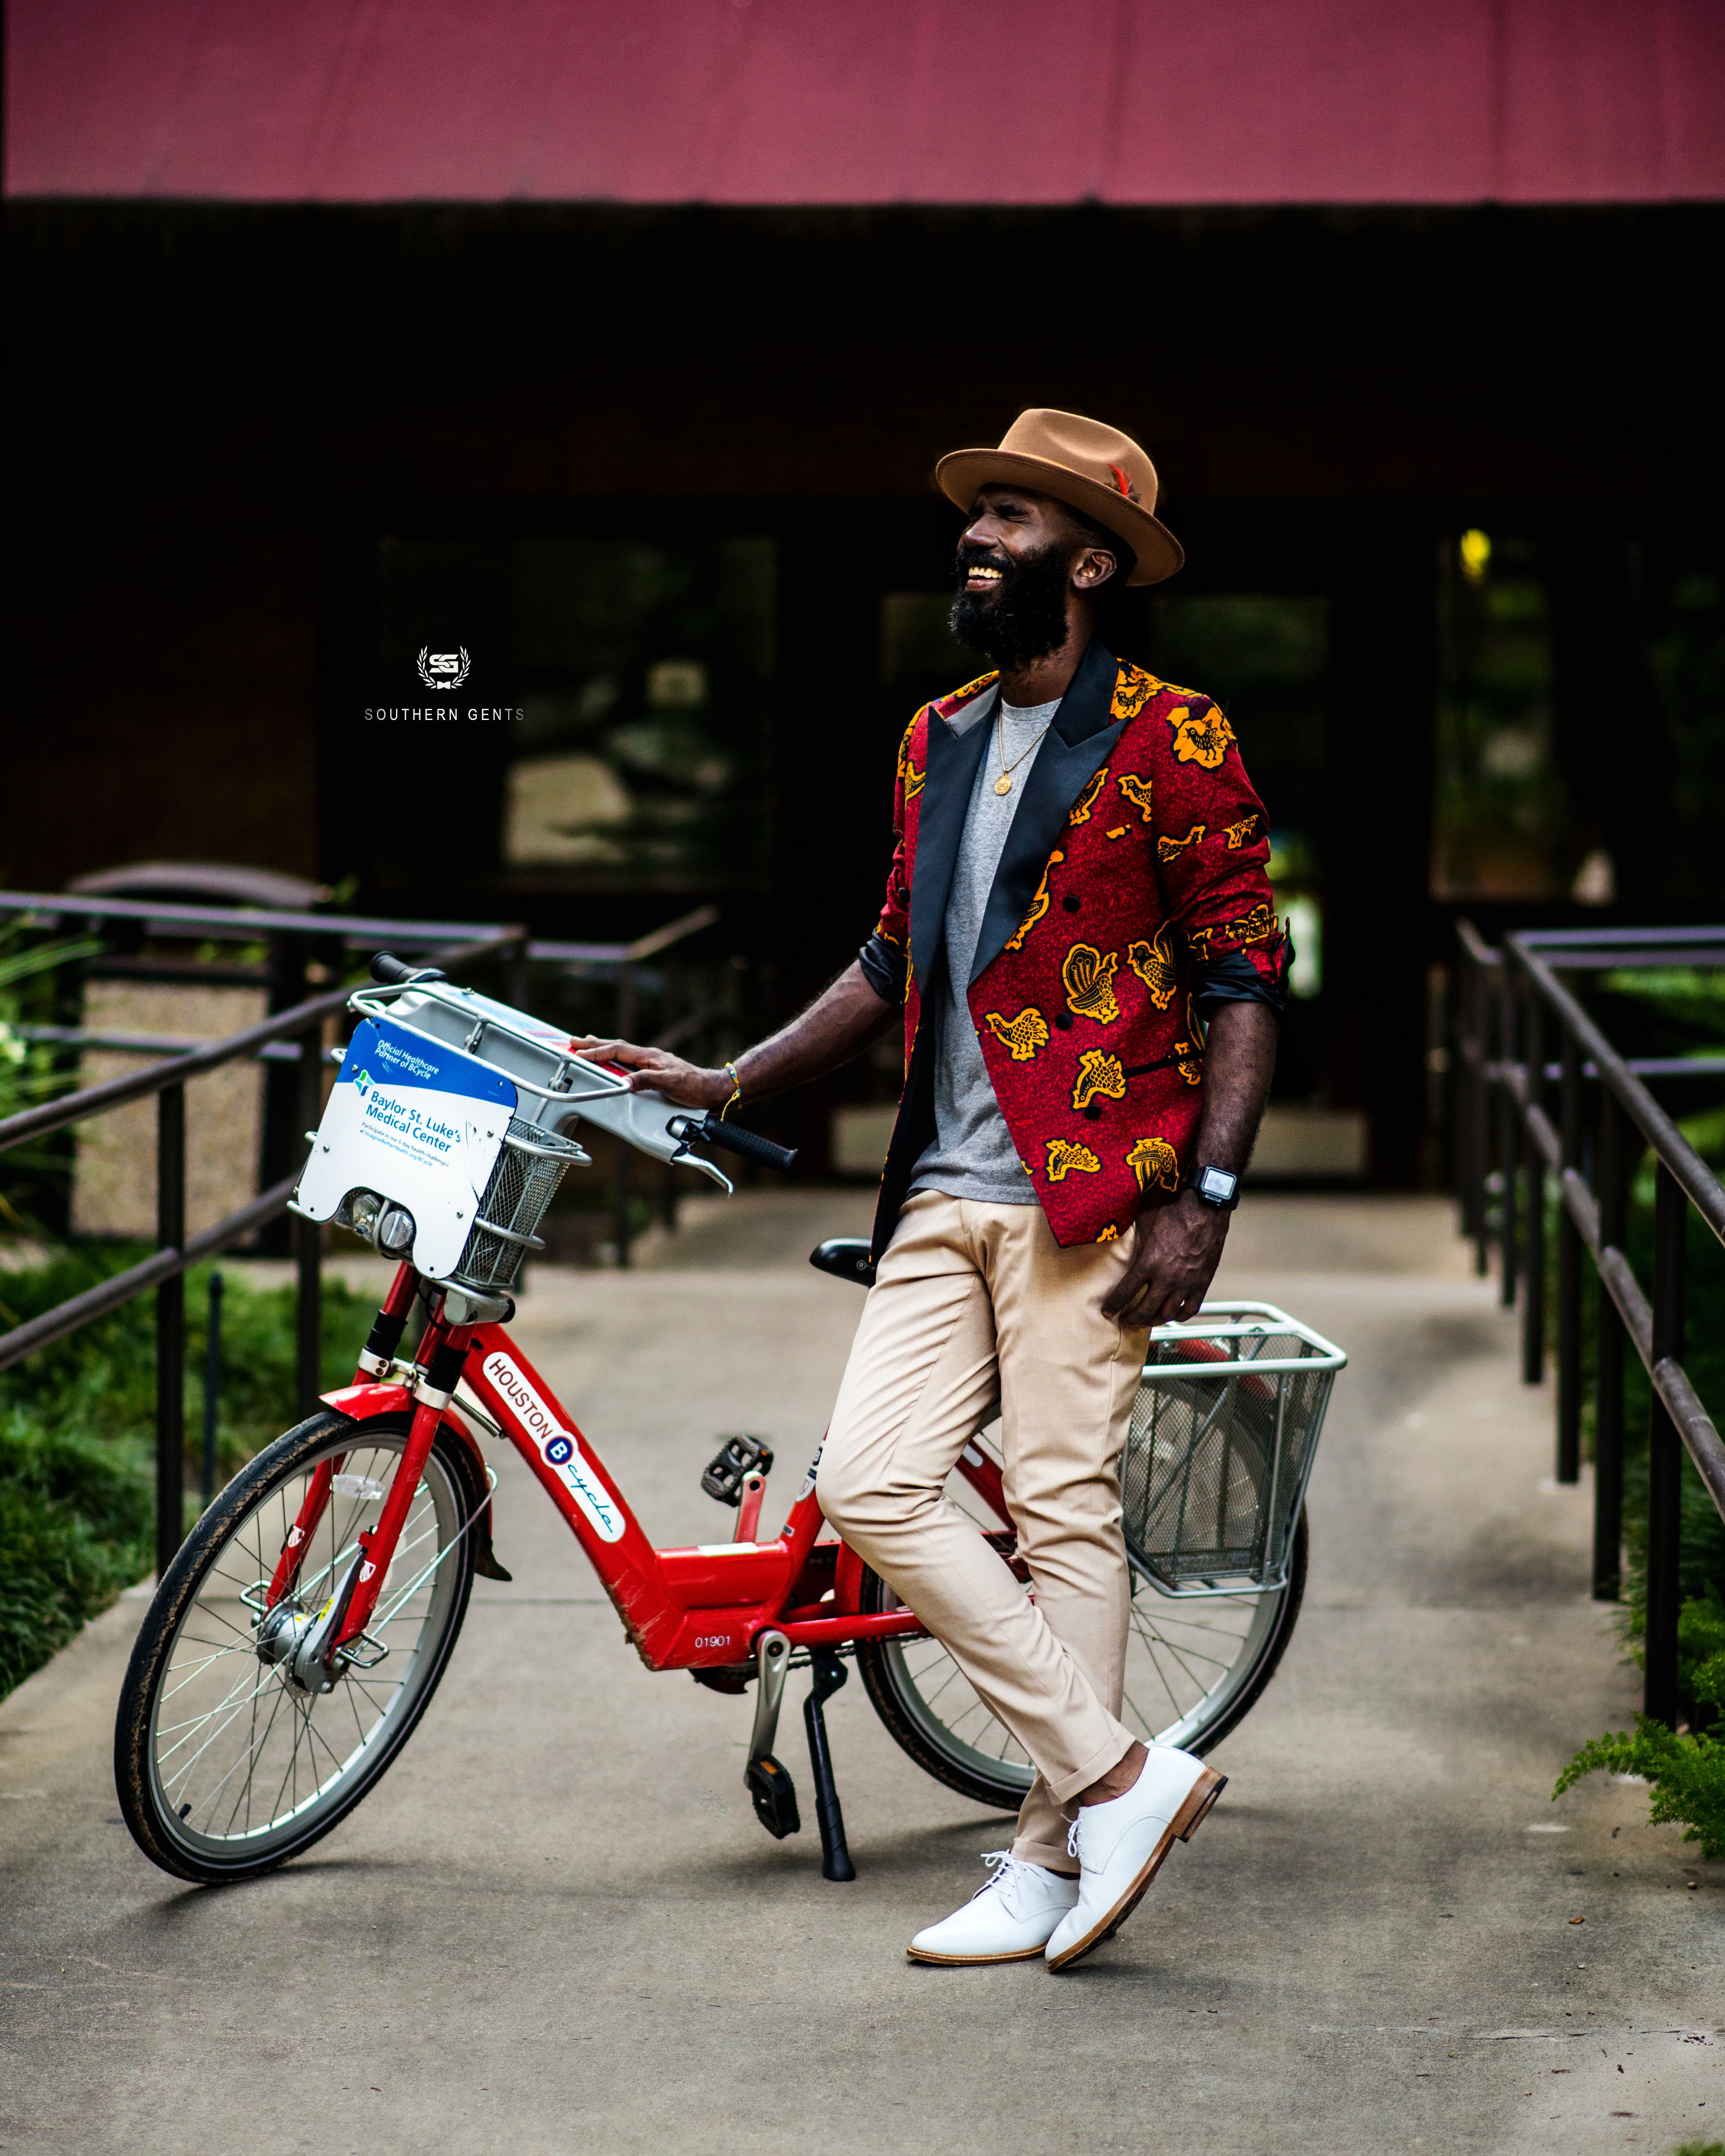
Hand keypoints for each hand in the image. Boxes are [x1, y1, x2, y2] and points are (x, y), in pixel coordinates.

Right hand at [568, 1037, 730, 1111]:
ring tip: (588, 1046)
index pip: (617, 1051)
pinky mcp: (654, 1072)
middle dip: (594, 1044)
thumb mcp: (669, 1084)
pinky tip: (613, 1063)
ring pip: (621, 1053)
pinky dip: (615, 1059)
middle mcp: (649, 1057)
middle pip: (616, 1047)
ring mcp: (651, 1064)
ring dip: (603, 1049)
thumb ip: (645, 1081)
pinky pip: (628, 1062)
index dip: (596, 1052)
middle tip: (574, 1041)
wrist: (713, 1091)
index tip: (578, 1053)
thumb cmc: (695, 1087)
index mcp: (649, 1057)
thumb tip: (624, 1082)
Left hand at [1101, 1190, 1229, 1325]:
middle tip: (1126, 1320)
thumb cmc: (1174, 1208)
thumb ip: (1133, 1239)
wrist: (1205, 1205)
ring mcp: (1186, 1283)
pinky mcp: (1202, 1283)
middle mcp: (1166, 1278)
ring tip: (1146, 1321)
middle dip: (1132, 1318)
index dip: (1113, 1306)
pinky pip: (1191, 1308)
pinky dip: (1180, 1316)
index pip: (1125, 1293)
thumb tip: (1121, 1243)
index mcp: (1148, 1262)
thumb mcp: (1144, 1221)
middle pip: (1145, 1310)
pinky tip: (1173, 1315)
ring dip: (1153, 1320)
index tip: (1108, 1312)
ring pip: (1167, 1313)